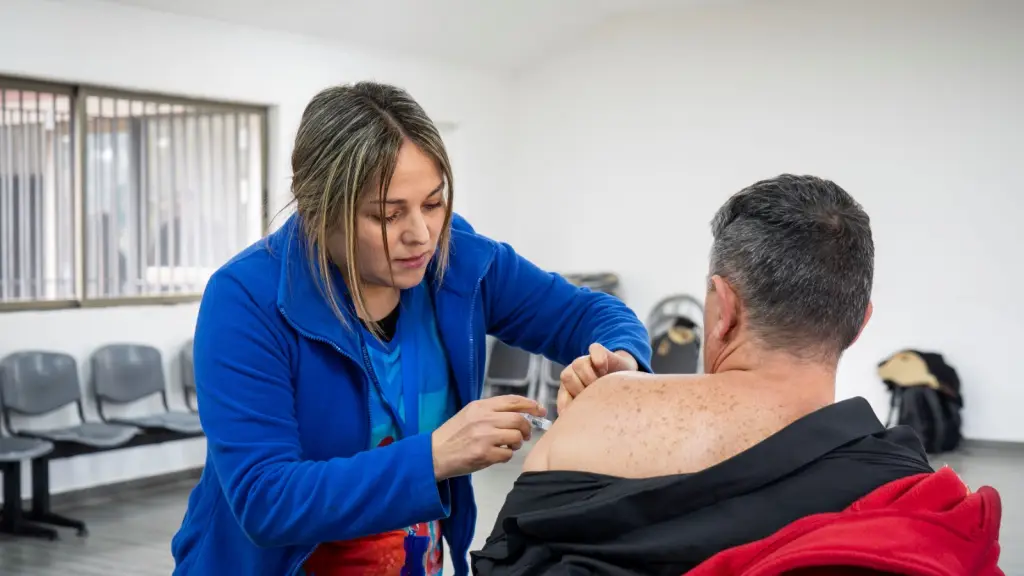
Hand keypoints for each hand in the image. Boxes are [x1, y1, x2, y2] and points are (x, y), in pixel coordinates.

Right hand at [431, 395, 546, 480]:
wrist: (434, 454)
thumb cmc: (452, 435)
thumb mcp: (469, 414)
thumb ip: (490, 411)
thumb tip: (516, 413)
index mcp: (480, 406)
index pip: (512, 401)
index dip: (530, 405)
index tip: (540, 410)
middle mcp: (483, 418)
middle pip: (518, 419)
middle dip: (526, 428)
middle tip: (524, 435)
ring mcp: (484, 436)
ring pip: (516, 436)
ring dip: (517, 443)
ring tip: (509, 446)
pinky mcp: (483, 454)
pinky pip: (507, 454)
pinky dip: (506, 456)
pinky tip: (497, 455)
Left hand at [558, 343, 637, 413]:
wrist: (625, 376)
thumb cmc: (608, 398)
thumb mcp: (592, 409)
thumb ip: (579, 414)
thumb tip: (568, 421)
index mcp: (568, 389)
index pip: (562, 396)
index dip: (574, 404)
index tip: (587, 411)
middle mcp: (574, 372)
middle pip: (566, 375)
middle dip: (582, 389)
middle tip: (596, 395)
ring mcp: (586, 360)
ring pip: (578, 364)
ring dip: (591, 376)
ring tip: (603, 384)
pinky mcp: (599, 351)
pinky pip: (595, 350)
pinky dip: (599, 360)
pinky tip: (605, 370)